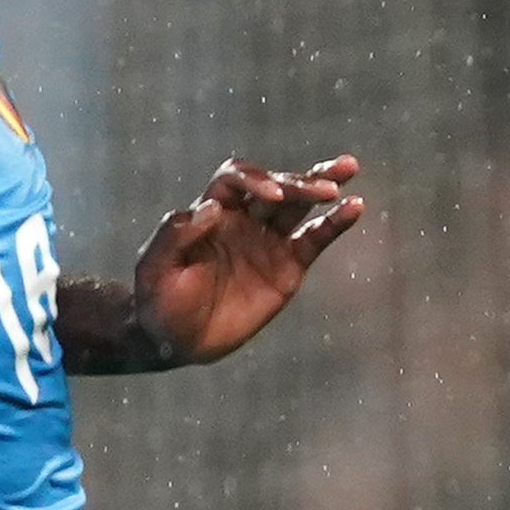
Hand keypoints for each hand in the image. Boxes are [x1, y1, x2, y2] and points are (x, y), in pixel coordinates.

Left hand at [125, 157, 366, 367]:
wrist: (177, 339)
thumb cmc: (159, 300)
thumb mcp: (155, 267)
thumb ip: (174, 235)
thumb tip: (210, 207)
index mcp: (211, 213)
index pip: (235, 180)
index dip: (255, 179)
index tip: (272, 195)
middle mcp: (243, 219)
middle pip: (275, 186)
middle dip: (298, 182)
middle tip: (325, 187)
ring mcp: (268, 241)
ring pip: (299, 205)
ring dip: (320, 185)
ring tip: (347, 170)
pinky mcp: (288, 266)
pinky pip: (315, 239)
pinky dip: (335, 223)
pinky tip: (354, 207)